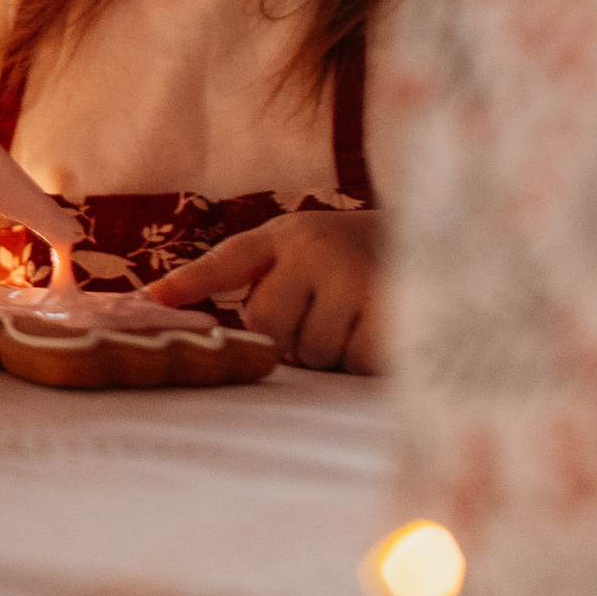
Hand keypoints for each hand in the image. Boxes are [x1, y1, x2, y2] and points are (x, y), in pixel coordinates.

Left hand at [147, 209, 383, 372]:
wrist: (444, 241)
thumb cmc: (357, 255)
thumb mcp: (304, 247)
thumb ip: (255, 274)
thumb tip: (172, 306)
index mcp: (287, 234)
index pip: (229, 260)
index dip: (189, 282)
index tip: (152, 300)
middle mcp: (315, 249)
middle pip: (270, 328)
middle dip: (293, 336)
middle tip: (325, 313)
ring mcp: (354, 276)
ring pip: (314, 352)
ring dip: (332, 352)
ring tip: (358, 318)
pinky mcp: (393, 309)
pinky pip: (356, 361)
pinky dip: (366, 359)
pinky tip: (384, 329)